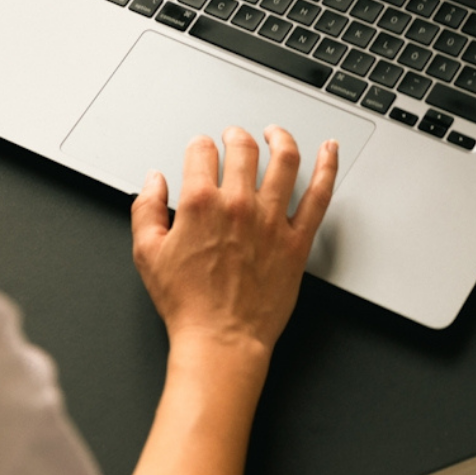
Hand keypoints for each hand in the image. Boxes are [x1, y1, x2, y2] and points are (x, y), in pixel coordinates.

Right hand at [131, 126, 336, 356]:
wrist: (220, 341)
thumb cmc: (186, 304)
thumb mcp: (147, 253)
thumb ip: (146, 208)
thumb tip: (154, 180)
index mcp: (200, 203)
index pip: (201, 151)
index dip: (199, 146)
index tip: (201, 150)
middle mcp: (238, 205)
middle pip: (242, 148)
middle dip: (235, 135)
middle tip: (234, 136)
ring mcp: (271, 221)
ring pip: (284, 160)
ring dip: (280, 137)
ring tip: (275, 132)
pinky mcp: (297, 241)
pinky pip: (319, 197)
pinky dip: (327, 168)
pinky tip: (330, 150)